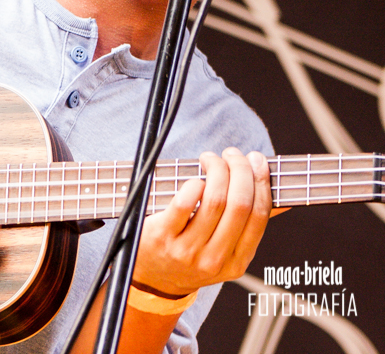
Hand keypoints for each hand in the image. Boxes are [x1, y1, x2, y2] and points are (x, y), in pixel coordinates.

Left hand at [131, 148, 271, 296]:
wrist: (153, 278)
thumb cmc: (193, 256)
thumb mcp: (225, 253)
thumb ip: (247, 227)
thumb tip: (281, 200)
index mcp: (237, 262)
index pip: (259, 216)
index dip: (261, 183)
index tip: (258, 161)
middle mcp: (214, 259)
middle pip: (239, 204)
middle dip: (240, 170)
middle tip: (233, 154)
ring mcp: (187, 250)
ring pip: (214, 200)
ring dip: (217, 170)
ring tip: (212, 159)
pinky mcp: (162, 237)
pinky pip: (184, 203)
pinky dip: (194, 184)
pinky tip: (195, 179)